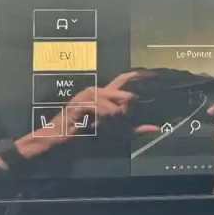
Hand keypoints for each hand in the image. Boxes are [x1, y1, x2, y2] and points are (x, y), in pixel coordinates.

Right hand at [15, 71, 157, 158]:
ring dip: (113, 114)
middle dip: (125, 104)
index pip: (121, 80)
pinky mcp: (77, 104)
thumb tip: (156, 128)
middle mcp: (95, 91)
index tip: (146, 73)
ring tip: (110, 124)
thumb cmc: (84, 136)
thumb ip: (134, 130)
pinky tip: (100, 123)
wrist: (57, 141)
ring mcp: (85, 96)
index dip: (134, 76)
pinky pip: (96, 106)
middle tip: (123, 118)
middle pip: (119, 90)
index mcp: (103, 95)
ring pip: (109, 99)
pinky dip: (102, 116)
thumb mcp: (114, 134)